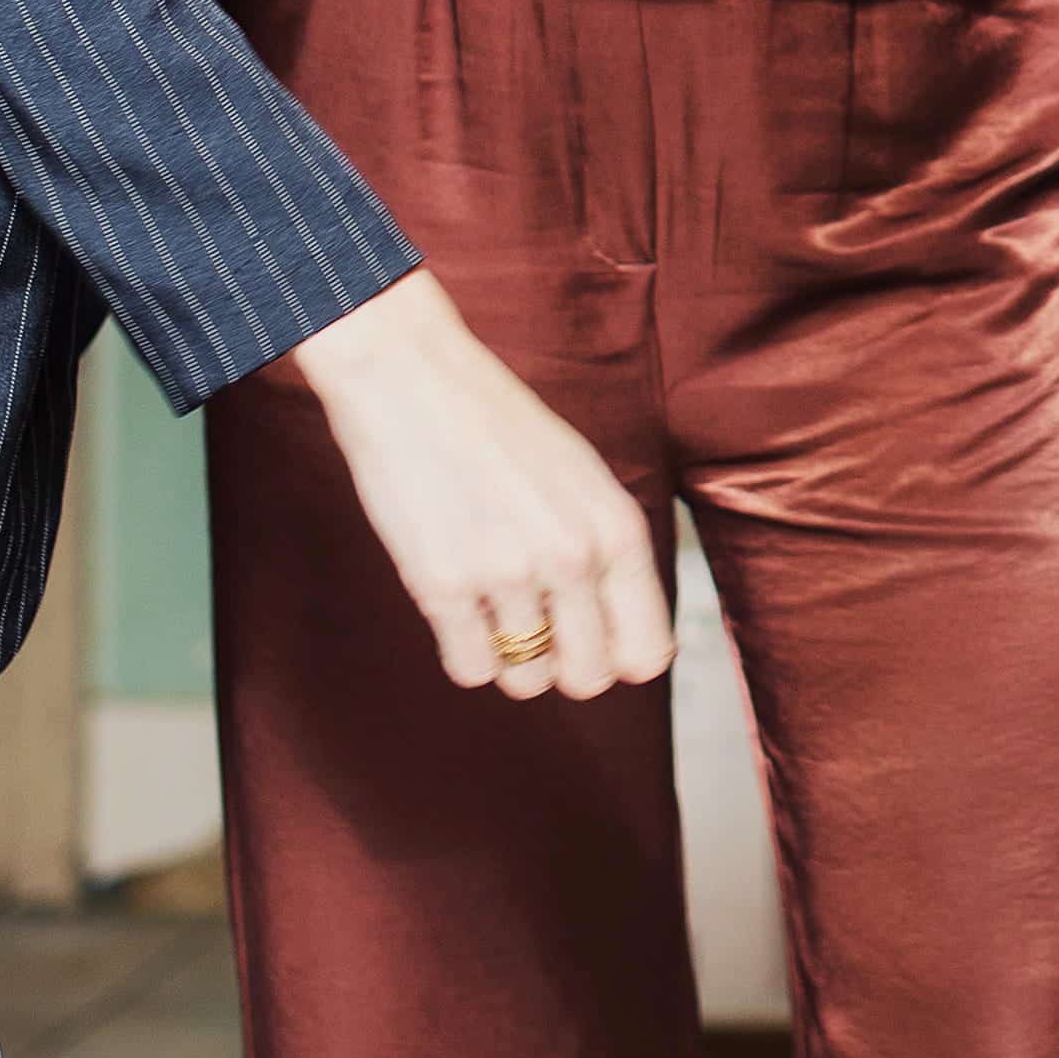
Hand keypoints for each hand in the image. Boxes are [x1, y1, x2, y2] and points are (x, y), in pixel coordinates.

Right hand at [280, 271, 671, 698]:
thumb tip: (631, 650)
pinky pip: (469, 669)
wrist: (411, 377)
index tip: (588, 639)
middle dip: (561, 664)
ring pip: (525, 680)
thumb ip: (609, 554)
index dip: (618, 657)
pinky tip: (454, 598)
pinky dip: (462, 649)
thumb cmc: (497, 424)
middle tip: (531, 621)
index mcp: (616, 527)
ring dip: (507, 653)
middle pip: (587, 678)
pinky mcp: (443, 586)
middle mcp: (573, 556)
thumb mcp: (582, 477)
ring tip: (488, 596)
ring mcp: (508, 573)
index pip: (647, 651)